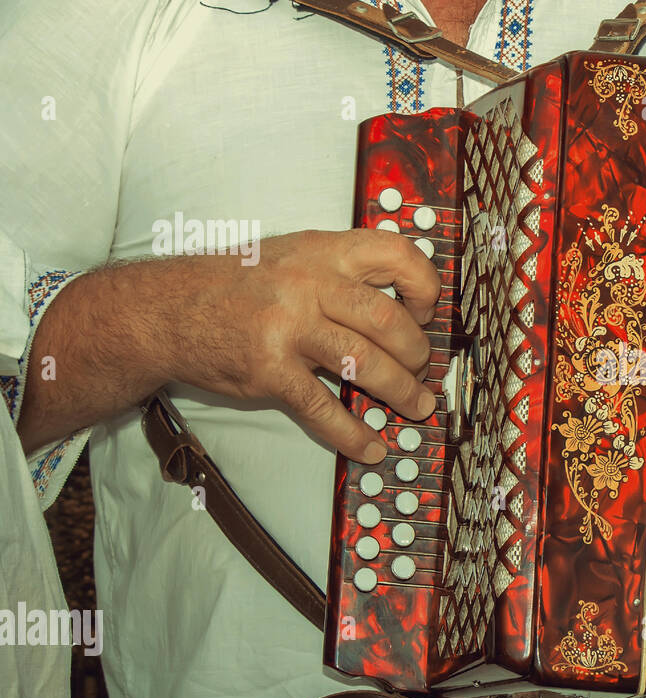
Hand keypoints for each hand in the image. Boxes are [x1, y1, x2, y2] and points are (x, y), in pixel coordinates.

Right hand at [176, 229, 440, 462]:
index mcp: (321, 251)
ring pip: (365, 363)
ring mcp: (287, 327)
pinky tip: (370, 447)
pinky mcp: (268, 369)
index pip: (395, 254)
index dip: (425, 285)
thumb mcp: (292, 256)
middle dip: (417, 353)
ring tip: (416, 406)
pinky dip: (352, 434)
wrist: (164, 310)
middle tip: (423, 370)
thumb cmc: (235, 286)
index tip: (429, 313)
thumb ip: (342, 272)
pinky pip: (323, 408)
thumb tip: (404, 303)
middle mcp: (308, 283)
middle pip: (388, 319)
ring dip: (400, 392)